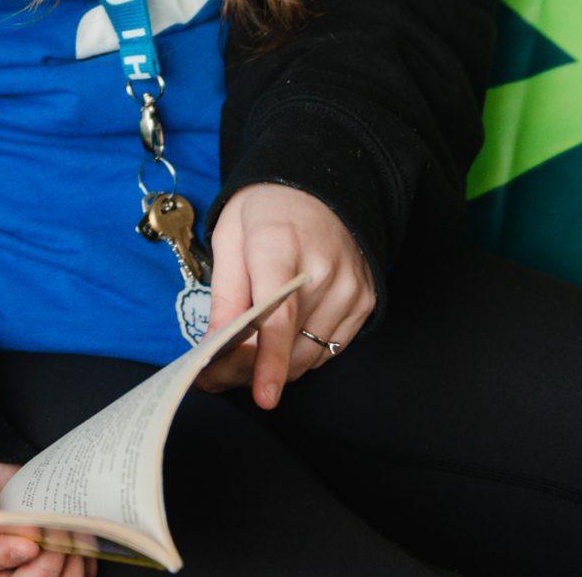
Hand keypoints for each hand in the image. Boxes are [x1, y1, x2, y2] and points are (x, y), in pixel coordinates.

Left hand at [192, 183, 374, 407]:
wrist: (316, 186)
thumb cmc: (265, 212)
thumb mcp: (229, 238)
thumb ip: (225, 295)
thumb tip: (216, 347)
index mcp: (280, 245)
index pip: (278, 317)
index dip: (268, 361)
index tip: (263, 395)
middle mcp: (323, 269)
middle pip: (293, 344)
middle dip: (257, 371)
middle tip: (223, 376)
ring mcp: (351, 286)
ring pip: (311, 354)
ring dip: (279, 366)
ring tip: (250, 356)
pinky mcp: (365, 300)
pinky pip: (330, 348)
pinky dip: (303, 353)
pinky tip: (283, 340)